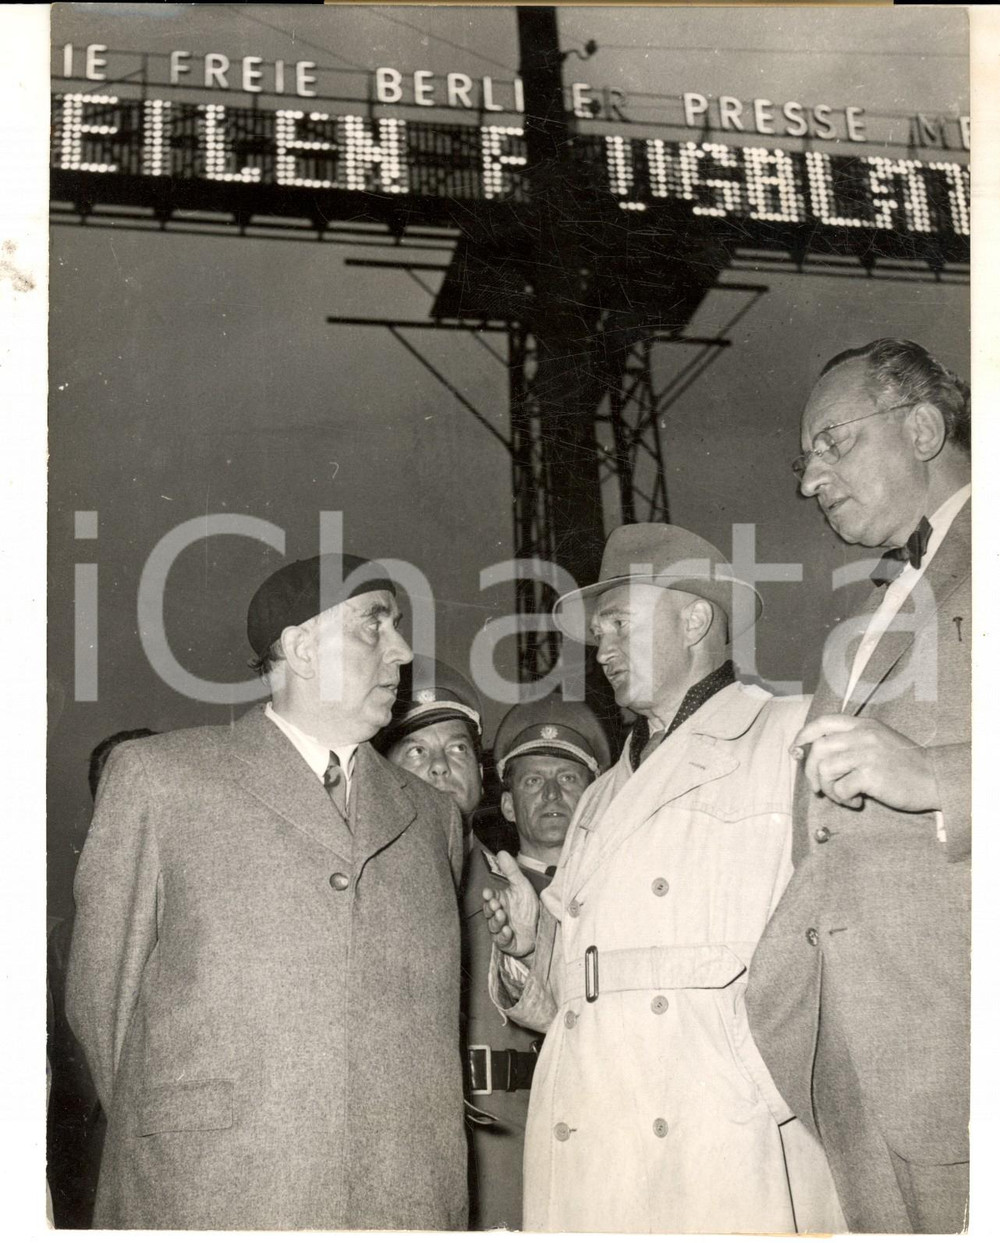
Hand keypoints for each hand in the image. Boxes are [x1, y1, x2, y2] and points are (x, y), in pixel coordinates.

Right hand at [482, 851, 538, 957]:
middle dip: (491, 908)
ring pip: (493, 926)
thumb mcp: (521, 886)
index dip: (488, 896)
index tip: (488, 892)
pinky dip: (503, 935)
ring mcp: (500, 930)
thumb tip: (501, 852)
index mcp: (499, 901)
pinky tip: (507, 930)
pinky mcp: (506, 943)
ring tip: (502, 915)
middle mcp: (497, 915)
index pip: (490, 897)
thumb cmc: (527, 907)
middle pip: (489, 912)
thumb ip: (511, 871)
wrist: (539, 929)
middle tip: (496, 904)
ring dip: (496, 921)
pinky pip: (501, 940)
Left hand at [791, 714, 940, 811]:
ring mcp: (867, 754)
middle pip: (818, 749)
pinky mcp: (871, 774)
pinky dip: (844, 799)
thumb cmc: (904, 764)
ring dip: (829, 789)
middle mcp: (863, 735)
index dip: (803, 735)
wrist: (934, 778)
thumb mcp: (878, 741)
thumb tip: (814, 754)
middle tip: (819, 789)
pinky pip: (841, 788)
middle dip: (810, 772)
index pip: (823, 722)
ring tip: (844, 797)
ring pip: (825, 769)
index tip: (795, 750)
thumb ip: (851, 742)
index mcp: (863, 725)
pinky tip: (858, 801)